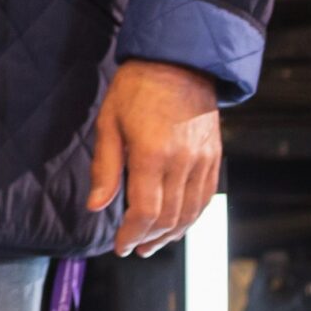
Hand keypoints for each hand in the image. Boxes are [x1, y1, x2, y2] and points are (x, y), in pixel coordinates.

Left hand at [87, 59, 220, 256]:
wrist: (178, 61)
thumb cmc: (136, 88)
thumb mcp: (109, 122)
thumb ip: (105, 167)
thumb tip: (96, 206)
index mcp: (152, 154)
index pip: (145, 211)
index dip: (131, 234)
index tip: (120, 246)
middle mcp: (182, 162)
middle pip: (168, 218)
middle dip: (149, 239)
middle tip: (133, 249)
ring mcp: (202, 161)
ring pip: (190, 213)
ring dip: (171, 234)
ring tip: (152, 244)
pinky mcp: (215, 157)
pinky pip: (205, 198)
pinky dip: (191, 218)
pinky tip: (176, 225)